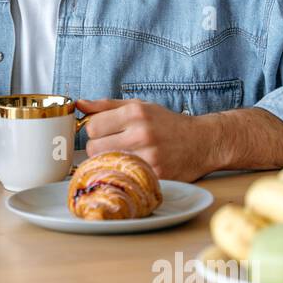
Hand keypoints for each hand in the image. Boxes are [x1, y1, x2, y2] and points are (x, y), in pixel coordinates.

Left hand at [75, 97, 220, 182]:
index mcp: (135, 114)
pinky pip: (124, 177)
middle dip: (98, 147)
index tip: (103, 132)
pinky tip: (133, 168)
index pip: (92, 126)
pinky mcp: (155, 176)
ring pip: (106, 164)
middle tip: (112, 146)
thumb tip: (79, 104)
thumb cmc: (168, 124)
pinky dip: (124, 174)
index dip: (94, 131)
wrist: (204, 142)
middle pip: (93, 147)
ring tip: (123, 156)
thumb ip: (107, 105)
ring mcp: (149, 157)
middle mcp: (142, 134)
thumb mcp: (140, 106)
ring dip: (109, 162)